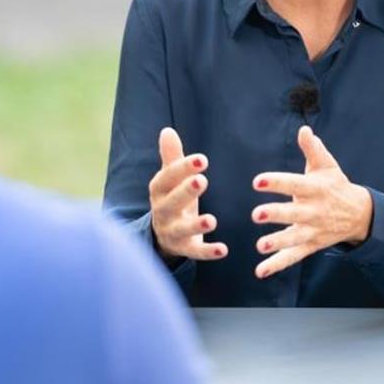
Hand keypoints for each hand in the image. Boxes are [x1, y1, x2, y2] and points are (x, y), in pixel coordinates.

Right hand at [149, 127, 227, 261]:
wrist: (162, 234)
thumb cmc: (172, 197)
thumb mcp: (171, 178)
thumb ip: (171, 157)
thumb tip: (167, 130)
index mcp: (159, 190)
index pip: (168, 177)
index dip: (183, 168)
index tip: (203, 159)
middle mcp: (162, 211)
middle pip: (171, 203)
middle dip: (185, 192)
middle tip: (202, 181)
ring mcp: (171, 232)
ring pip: (181, 230)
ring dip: (195, 225)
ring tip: (212, 220)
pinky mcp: (183, 249)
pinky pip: (194, 252)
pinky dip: (208, 252)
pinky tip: (223, 250)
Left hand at [251, 125, 372, 278]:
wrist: (361, 214)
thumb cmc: (335, 185)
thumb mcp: (326, 165)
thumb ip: (313, 149)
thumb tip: (304, 129)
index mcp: (316, 189)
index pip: (295, 184)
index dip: (276, 182)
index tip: (257, 181)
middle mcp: (314, 211)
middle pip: (294, 213)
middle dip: (276, 214)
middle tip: (256, 214)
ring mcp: (313, 230)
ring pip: (294, 238)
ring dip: (278, 243)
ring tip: (261, 245)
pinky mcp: (311, 245)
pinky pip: (294, 256)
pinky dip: (278, 265)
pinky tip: (261, 271)